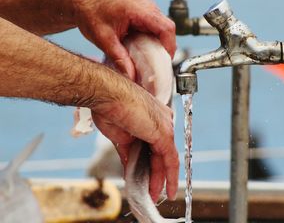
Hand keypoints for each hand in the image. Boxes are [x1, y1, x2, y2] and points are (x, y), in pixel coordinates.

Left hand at [73, 0, 175, 79]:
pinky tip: (144, 52)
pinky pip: (155, 29)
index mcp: (139, 9)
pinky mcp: (143, 14)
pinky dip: (153, 41)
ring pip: (163, 30)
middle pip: (168, 30)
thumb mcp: (103, 39)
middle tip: (157, 66)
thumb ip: (119, 59)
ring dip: (159, 46)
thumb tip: (130, 76)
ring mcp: (146, 9)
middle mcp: (147, 7)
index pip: (166, 28)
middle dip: (165, 49)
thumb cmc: (90, 11)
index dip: (169, 47)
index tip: (164, 63)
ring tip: (151, 61)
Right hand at [91, 80, 178, 200]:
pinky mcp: (164, 134)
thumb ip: (128, 151)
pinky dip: (170, 176)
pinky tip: (167, 188)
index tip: (147, 176)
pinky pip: (170, 159)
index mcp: (151, 119)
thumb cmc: (109, 107)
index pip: (155, 145)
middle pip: (162, 153)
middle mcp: (162, 121)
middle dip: (157, 174)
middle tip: (152, 191)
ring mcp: (164, 127)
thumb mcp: (119, 135)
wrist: (107, 94)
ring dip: (161, 179)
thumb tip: (129, 165)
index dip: (152, 162)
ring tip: (155, 194)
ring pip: (166, 158)